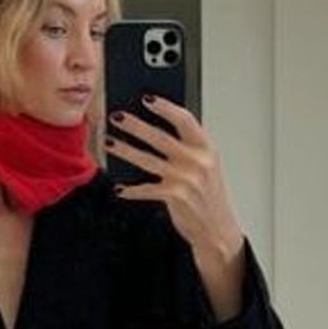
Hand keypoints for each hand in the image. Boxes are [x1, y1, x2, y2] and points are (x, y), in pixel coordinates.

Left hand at [106, 96, 246, 264]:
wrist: (218, 229)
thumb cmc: (208, 196)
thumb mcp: (206, 166)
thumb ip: (188, 148)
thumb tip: (154, 129)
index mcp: (207, 148)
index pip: (185, 120)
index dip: (165, 107)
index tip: (147, 99)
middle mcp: (198, 161)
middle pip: (160, 137)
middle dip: (135, 125)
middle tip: (117, 116)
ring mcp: (186, 179)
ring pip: (148, 159)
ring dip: (125, 150)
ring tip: (110, 142)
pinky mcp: (176, 197)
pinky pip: (146, 189)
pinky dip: (132, 189)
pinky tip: (120, 188)